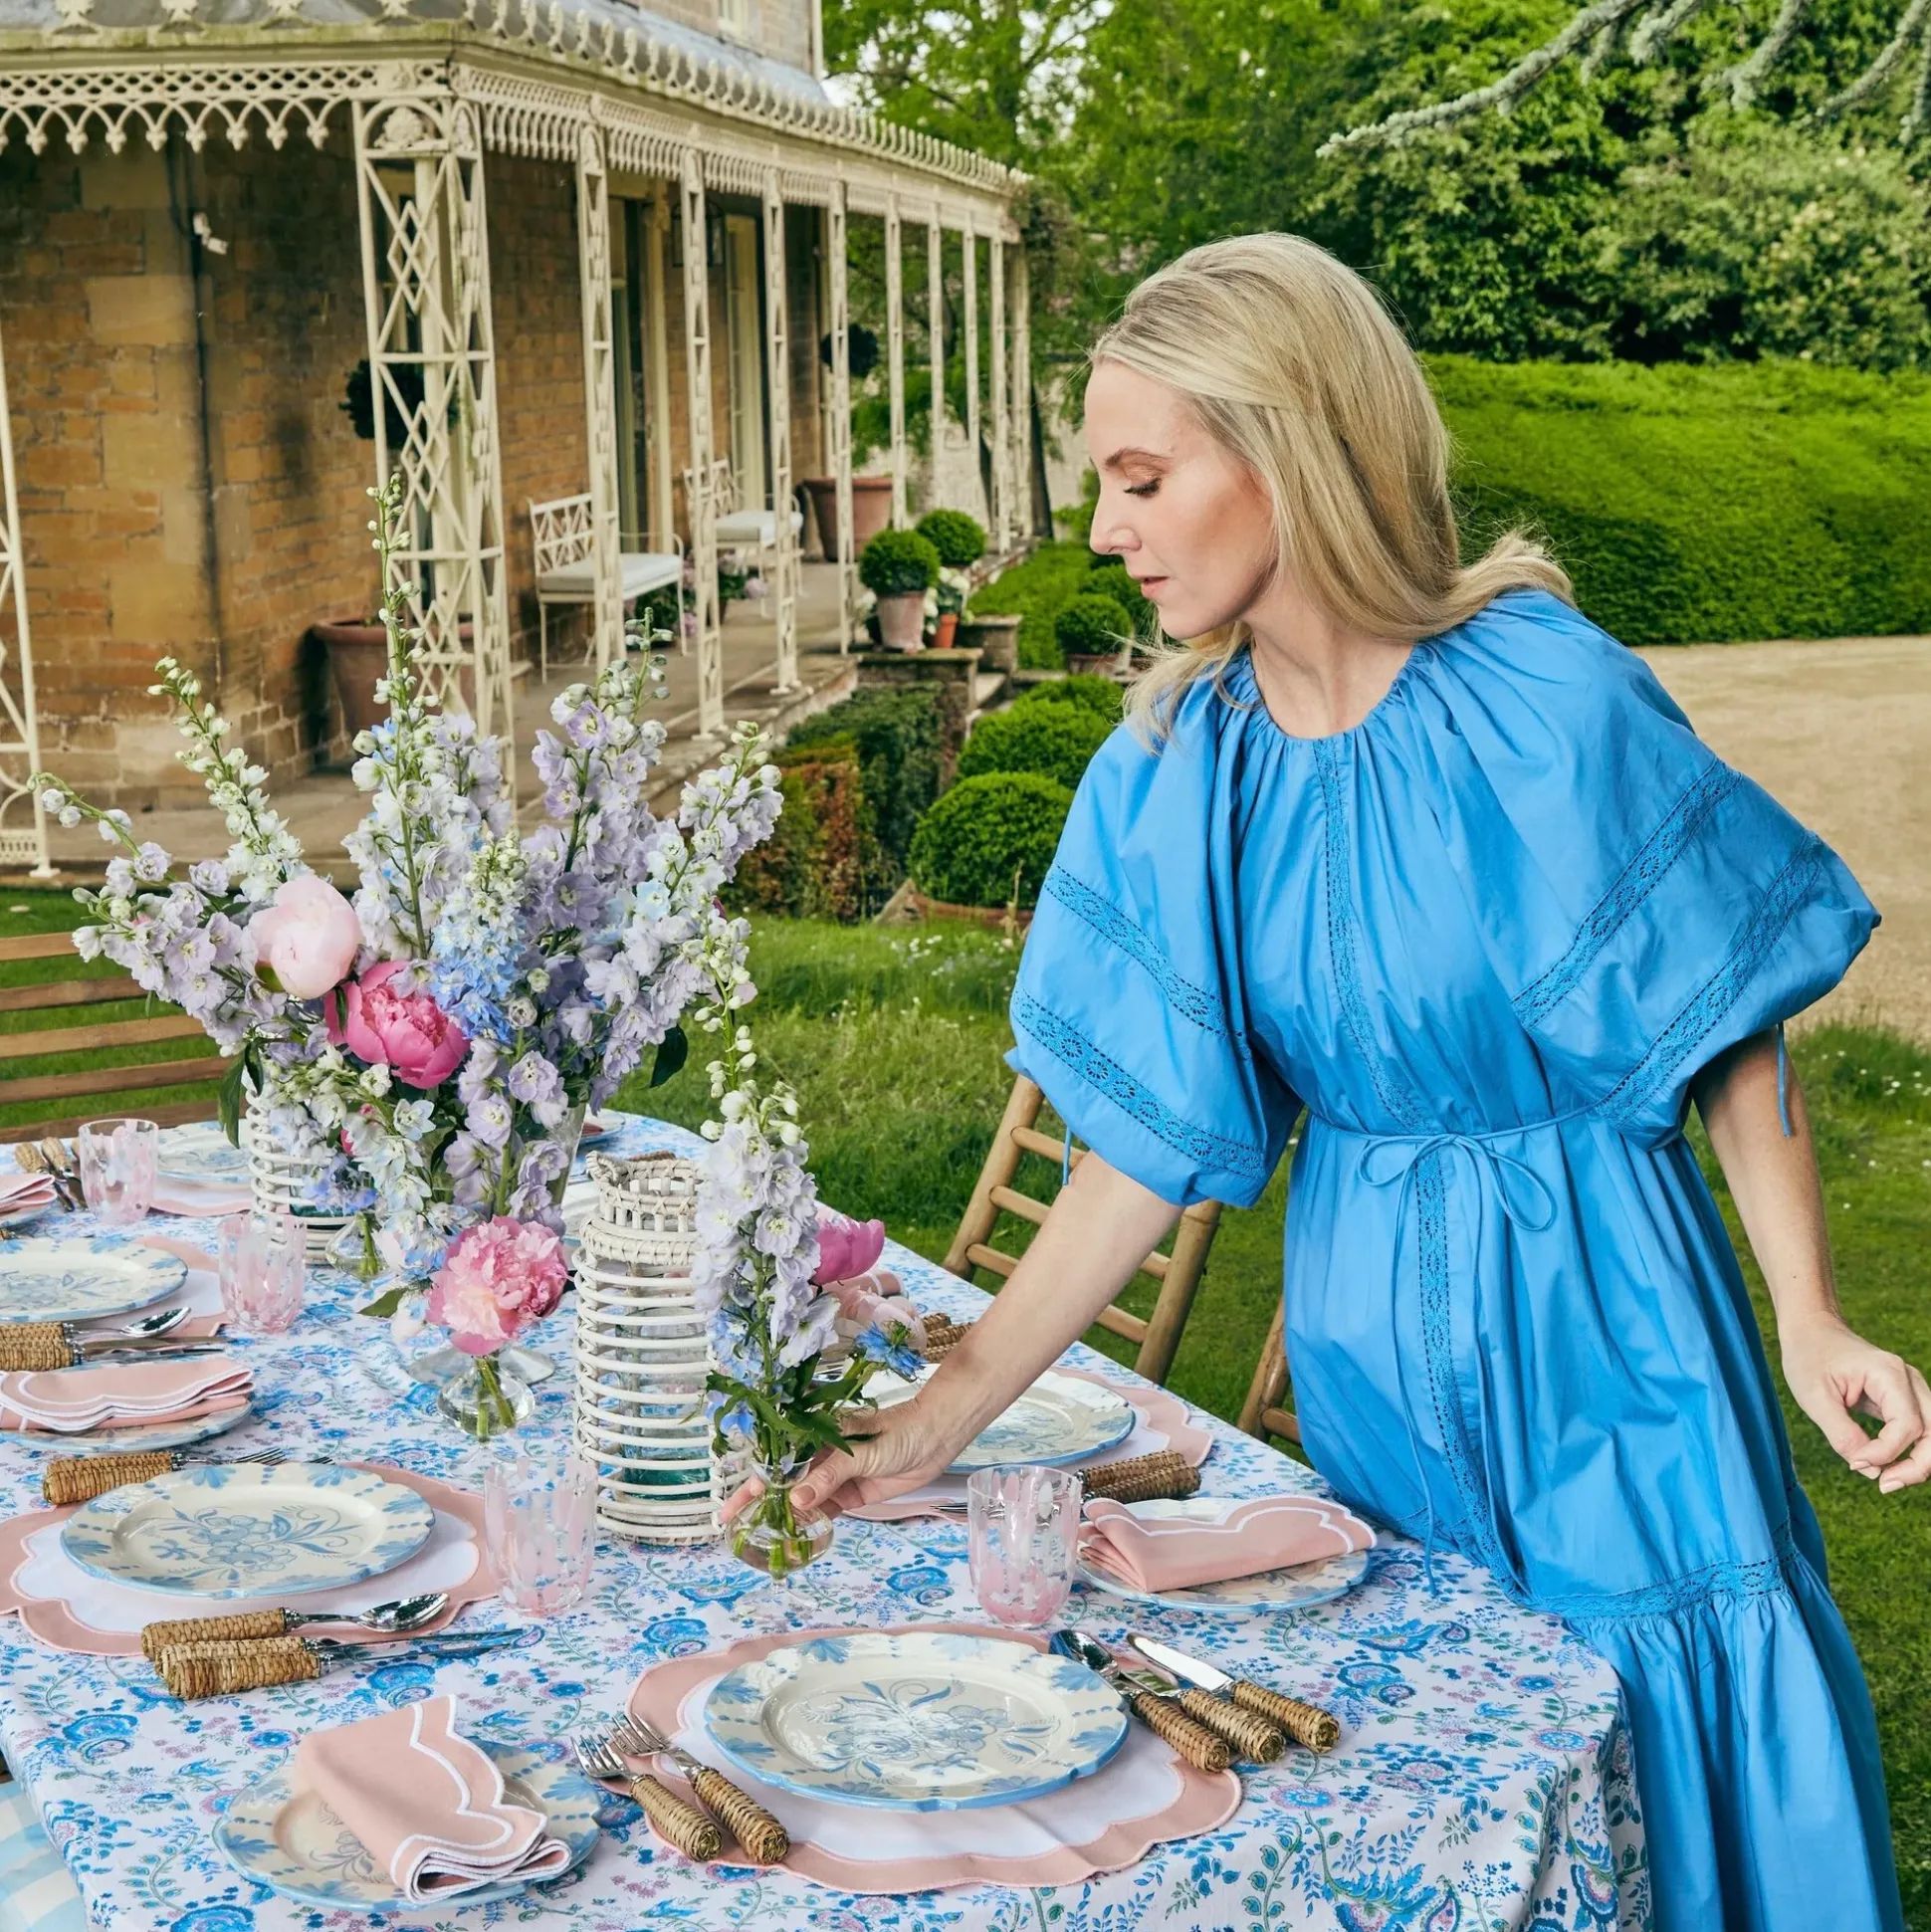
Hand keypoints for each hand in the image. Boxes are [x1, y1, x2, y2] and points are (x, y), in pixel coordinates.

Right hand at [720, 1391, 974, 1525]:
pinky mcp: (851, 1492)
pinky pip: (824, 1510)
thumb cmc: (898, 1431)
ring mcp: (835, 1476)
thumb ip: (828, 1476)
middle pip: (783, 1483)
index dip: (752, 1482)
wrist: (935, 1437)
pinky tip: (793, 1538)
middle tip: (733, 1527)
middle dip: (758, 1503)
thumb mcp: (861, 1452)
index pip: (777, 1461)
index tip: (731, 1503)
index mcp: (816, 1437)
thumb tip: (795, 1499)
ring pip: (801, 1500)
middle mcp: (821, 1457)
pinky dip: (810, 1524)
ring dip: (782, 1517)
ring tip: (758, 1539)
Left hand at [1781, 1314, 1930, 1493]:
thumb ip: (1841, 1435)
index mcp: (1889, 1373)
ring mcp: (1912, 1390)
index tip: (1855, 1462)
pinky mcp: (1905, 1400)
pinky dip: (1911, 1453)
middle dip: (1917, 1467)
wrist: (1810, 1330)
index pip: (1907, 1425)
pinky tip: (1888, 1467)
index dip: (1887, 1452)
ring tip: (1886, 1480)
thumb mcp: (1813, 1397)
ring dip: (1918, 1463)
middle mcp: (1909, 1381)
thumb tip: (1870, 1470)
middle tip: (1884, 1486)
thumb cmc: (1808, 1357)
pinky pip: (1920, 1433)